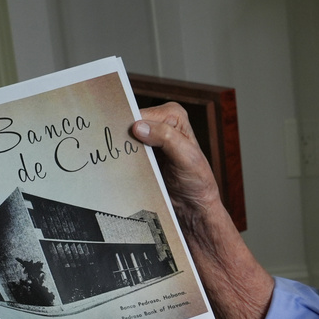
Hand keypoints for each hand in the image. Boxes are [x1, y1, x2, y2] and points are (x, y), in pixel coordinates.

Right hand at [132, 103, 222, 221]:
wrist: (192, 204)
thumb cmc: (197, 181)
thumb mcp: (186, 158)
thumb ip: (166, 138)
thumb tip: (138, 127)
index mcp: (174, 115)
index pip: (142, 114)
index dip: (130, 126)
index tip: (123, 142)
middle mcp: (161, 121)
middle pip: (130, 123)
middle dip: (123, 137)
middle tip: (120, 154)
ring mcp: (149, 137)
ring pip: (125, 137)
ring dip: (121, 149)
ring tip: (121, 162)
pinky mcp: (142, 152)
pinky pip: (125, 151)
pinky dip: (122, 158)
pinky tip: (122, 167)